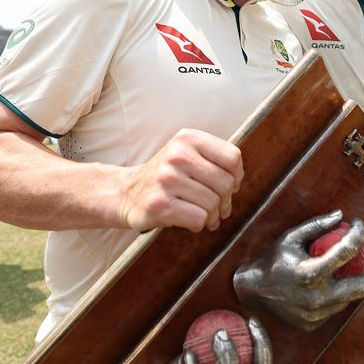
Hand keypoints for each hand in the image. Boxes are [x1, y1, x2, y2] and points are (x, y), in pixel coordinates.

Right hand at [119, 129, 242, 233]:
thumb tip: (237, 182)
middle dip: (226, 201)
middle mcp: (176, 155)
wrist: (125, 192)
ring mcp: (166, 179)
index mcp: (187, 138)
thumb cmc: (165, 177)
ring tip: (204, 216)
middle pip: (225, 183)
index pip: (232, 158)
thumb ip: (214, 160)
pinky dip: (199, 224)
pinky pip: (199, 218)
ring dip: (213, 216)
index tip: (230, 186)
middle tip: (219, 208)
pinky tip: (189, 220)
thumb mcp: (187, 154)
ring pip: (213, 203)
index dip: (237, 176)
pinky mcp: (160, 204)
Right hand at [233, 211, 363, 331]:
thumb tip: (341, 215)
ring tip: (353, 270)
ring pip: (348, 298)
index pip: (347, 250)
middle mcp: (317, 298)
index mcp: (311, 273)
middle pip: (362, 286)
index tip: (359, 225)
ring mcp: (316, 315)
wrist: (248, 292)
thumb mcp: (290, 238)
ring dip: (354, 283)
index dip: (358, 233)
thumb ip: (316, 225)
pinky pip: (334, 308)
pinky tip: (332, 285)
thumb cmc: (271, 260)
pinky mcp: (313, 324)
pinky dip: (337, 295)